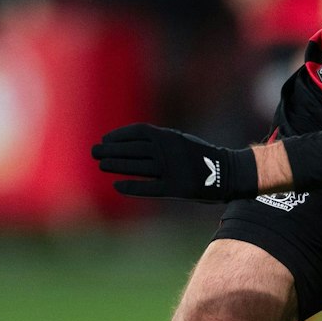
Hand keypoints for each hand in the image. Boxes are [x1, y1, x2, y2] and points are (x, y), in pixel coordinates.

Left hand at [91, 124, 257, 200]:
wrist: (227, 172)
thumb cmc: (201, 156)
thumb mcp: (180, 141)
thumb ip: (160, 141)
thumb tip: (133, 143)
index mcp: (169, 137)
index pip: (137, 133)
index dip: (119, 136)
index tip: (104, 140)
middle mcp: (168, 151)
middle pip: (133, 149)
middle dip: (111, 150)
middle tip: (94, 152)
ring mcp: (171, 169)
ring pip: (137, 166)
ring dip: (117, 165)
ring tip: (102, 165)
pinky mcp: (175, 188)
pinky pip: (149, 187)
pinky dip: (132, 186)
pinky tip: (118, 185)